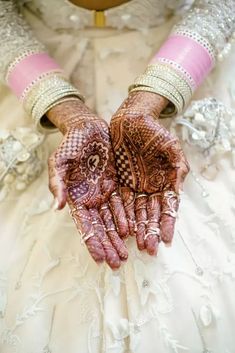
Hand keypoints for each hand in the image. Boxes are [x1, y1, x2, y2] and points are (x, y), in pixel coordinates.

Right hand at [47, 99, 128, 268]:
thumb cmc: (71, 143)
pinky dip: (128, 217)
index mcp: (76, 197)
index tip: (100, 259)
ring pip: (114, 219)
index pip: (85, 225)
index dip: (92, 242)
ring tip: (127, 254)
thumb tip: (57, 208)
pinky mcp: (118, 184)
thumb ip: (58, 184)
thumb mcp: (59, 161)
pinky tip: (133, 231)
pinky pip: (125, 204)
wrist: (88, 127)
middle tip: (118, 263)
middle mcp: (92, 199)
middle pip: (101, 227)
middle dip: (109, 245)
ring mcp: (105, 192)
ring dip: (120, 237)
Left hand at [110, 91, 188, 255]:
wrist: (130, 121)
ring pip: (136, 212)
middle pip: (151, 214)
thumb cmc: (153, 132)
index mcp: (165, 182)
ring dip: (137, 228)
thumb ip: (177, 168)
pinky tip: (124, 229)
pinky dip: (123, 216)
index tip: (166, 239)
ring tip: (137, 245)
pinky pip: (121, 202)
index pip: (168, 207)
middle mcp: (150, 188)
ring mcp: (135, 187)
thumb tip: (178, 187)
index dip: (167, 223)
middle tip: (149, 248)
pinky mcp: (120, 184)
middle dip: (150, 231)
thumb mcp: (171, 147)